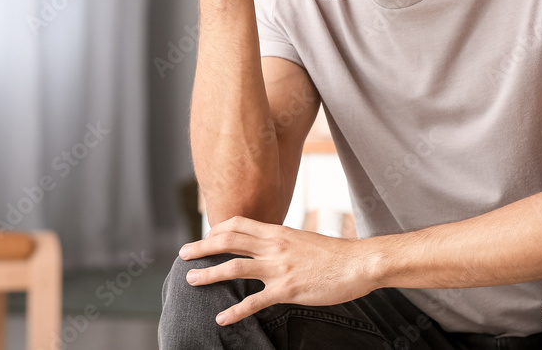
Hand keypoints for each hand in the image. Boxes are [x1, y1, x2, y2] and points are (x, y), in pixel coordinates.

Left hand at [179, 215, 377, 325]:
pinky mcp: (287, 289)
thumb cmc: (334, 254)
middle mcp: (274, 246)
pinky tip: (221, 318)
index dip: (217, 230)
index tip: (205, 237)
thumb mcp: (303, 240)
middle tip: (184, 254)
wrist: (358, 263)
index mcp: (278, 231)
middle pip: (228, 241)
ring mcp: (279, 268)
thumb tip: (269, 247)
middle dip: (202, 247)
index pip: (238, 224)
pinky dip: (234, 311)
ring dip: (209, 274)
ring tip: (191, 280)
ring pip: (234, 267)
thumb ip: (283, 243)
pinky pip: (253, 301)